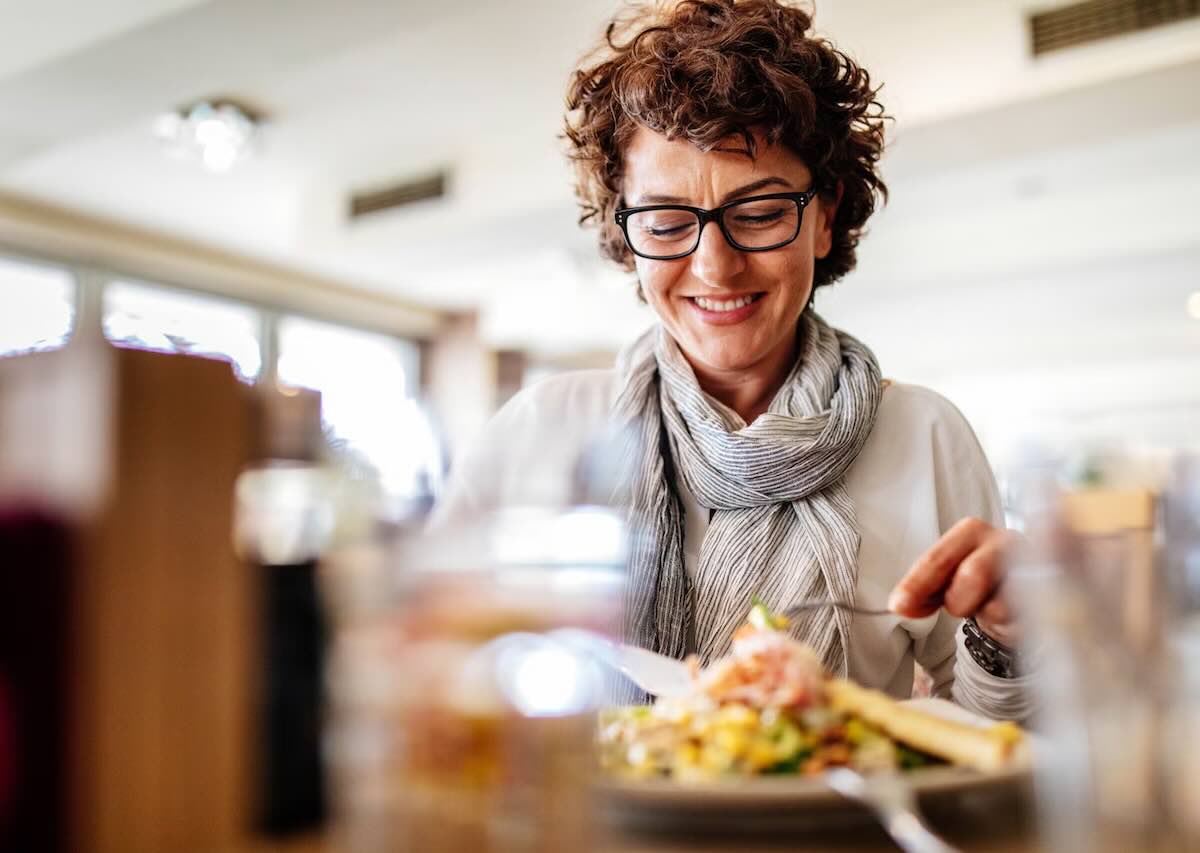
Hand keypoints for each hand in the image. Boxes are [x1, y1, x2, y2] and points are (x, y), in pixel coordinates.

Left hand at [887, 517, 1019, 646]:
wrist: (1018, 598)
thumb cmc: (976, 583)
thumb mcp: (945, 578)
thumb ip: (923, 587)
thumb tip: (899, 605)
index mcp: (971, 531)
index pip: (938, 558)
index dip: (916, 585)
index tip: (899, 605)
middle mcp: (1004, 541)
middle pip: (973, 574)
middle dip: (957, 601)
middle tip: (955, 606)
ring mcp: (1031, 568)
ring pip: (997, 603)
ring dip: (983, 613)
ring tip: (985, 605)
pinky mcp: (1048, 597)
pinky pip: (1019, 619)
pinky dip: (1004, 624)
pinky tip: (1005, 615)